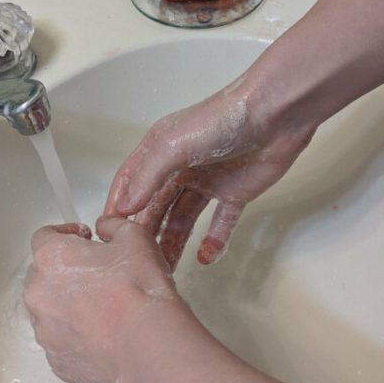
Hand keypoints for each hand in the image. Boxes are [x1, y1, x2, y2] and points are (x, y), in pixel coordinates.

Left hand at [24, 217, 180, 382]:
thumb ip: (113, 225)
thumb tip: (105, 227)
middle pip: (42, 274)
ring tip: (102, 308)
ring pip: (49, 310)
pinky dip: (76, 335)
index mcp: (51, 257)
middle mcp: (38, 293)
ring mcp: (44, 330)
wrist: (147, 346)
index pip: (44, 236)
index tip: (83, 239)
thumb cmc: (139, 291)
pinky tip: (103, 334)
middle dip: (64, 271)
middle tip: (95, 274)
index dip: (65, 234)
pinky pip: (61, 341)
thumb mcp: (135, 238)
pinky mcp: (56, 359)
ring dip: (68, 305)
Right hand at [105, 81, 313, 268]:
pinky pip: (220, 223)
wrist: (276, 116)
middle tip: (138, 257)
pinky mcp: (235, 193)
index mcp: (161, 149)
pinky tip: (205, 257)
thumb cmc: (224, 118)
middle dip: (147, 231)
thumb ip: (148, 176)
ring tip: (166, 266)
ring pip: (184, 218)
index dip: (119, 205)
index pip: (131, 181)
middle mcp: (181, 166)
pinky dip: (213, 241)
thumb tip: (125, 207)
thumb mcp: (175, 144)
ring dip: (175, 241)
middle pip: (156, 205)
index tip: (108, 231)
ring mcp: (208, 181)